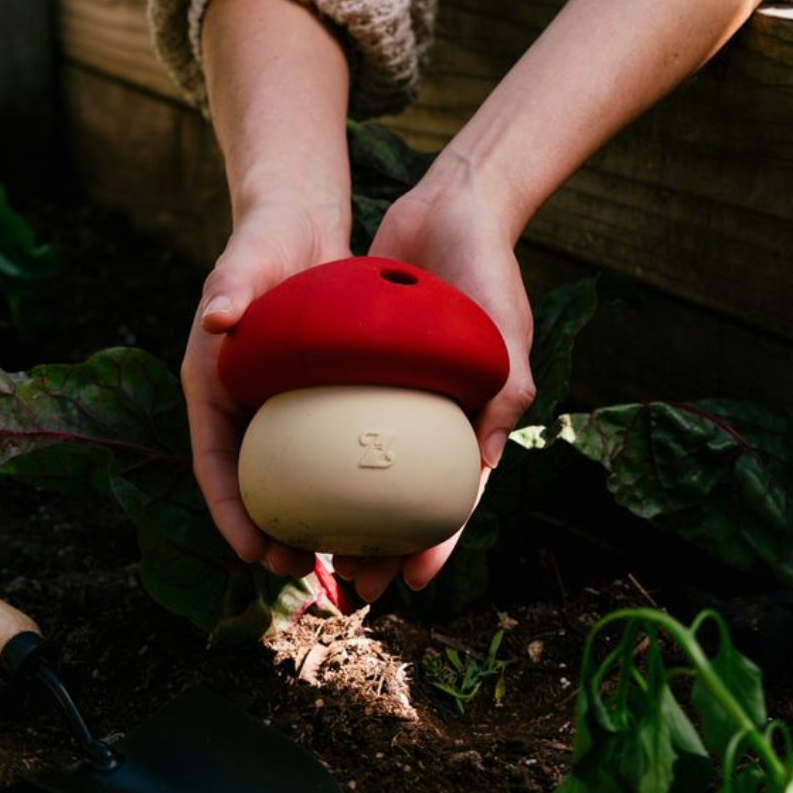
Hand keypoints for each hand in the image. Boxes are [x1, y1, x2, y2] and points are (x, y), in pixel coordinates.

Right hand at [182, 204, 348, 577]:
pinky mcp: (311, 400)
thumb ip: (230, 289)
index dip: (230, 514)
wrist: (297, 226)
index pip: (213, 464)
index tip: (252, 551)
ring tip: (339, 555)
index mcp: (210, 388)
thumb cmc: (263, 244)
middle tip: (298, 568)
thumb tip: (215, 319)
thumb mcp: (244, 265)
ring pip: (289, 479)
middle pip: (250, 487)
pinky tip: (374, 505)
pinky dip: (340, 482)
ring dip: (307, 520)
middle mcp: (239, 406)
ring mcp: (275, 407)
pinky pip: (324, 452)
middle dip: (267, 535)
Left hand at [334, 179, 535, 600]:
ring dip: (342, 516)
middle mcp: (431, 419)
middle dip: (381, 547)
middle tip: (352, 583)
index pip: (452, 500)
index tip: (414, 582)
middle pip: (401, 501)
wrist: (450, 209)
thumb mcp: (506, 328)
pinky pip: (333, 425)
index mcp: (473, 424)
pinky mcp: (359, 374)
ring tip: (312, 551)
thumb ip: (504, 391)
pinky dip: (317, 457)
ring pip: (362, 474)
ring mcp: (393, 399)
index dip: (435, 544)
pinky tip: (286, 482)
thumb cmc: (488, 269)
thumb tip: (484, 461)